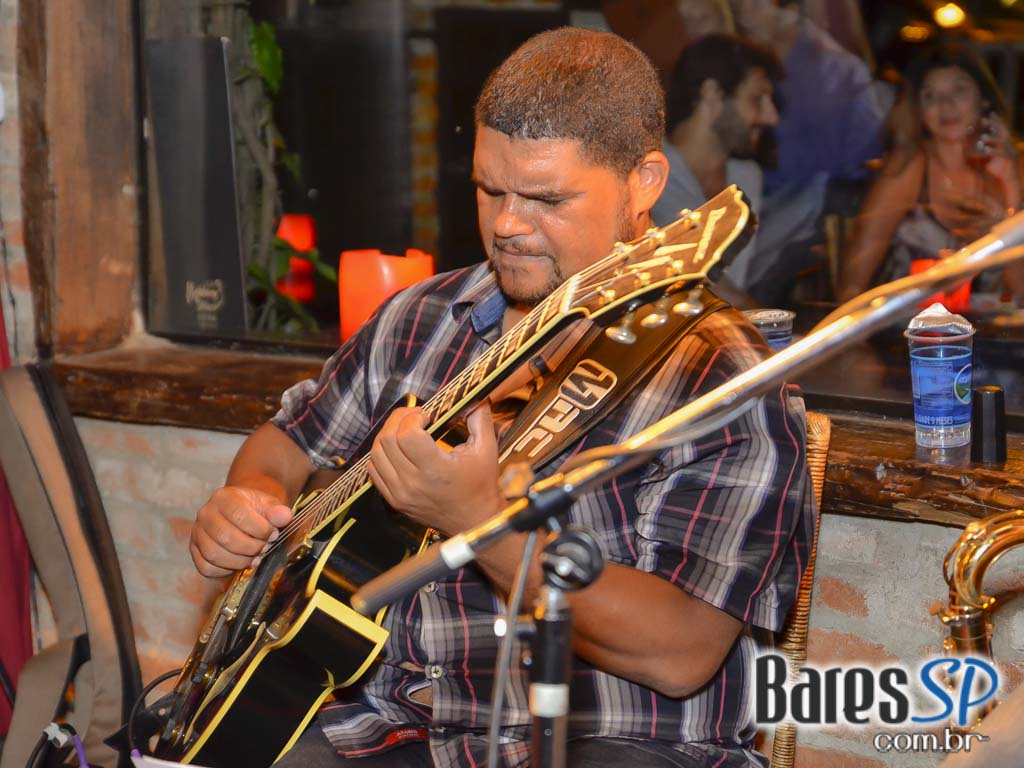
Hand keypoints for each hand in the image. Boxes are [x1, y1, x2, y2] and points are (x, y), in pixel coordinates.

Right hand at [190, 487, 293, 576]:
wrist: (242, 512)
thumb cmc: (255, 510)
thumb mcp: (269, 505)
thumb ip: (277, 511)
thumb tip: (284, 516)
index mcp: (223, 497)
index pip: (239, 515)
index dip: (259, 530)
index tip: (273, 535)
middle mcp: (206, 513)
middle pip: (225, 537)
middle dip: (251, 548)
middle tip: (264, 549)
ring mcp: (197, 532)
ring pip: (214, 554)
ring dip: (239, 561)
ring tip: (255, 558)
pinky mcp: (195, 550)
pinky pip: (206, 567)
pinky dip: (224, 570)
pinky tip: (239, 563)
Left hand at [367, 402, 504, 534]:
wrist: (474, 521)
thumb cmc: (481, 485)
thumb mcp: (487, 449)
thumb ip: (479, 418)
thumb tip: (474, 394)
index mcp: (436, 469)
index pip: (407, 435)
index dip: (413, 417)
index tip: (427, 416)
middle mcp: (413, 483)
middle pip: (387, 440)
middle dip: (399, 420)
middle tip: (414, 416)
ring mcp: (400, 494)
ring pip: (375, 454)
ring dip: (387, 435)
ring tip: (404, 430)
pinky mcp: (394, 501)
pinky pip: (374, 471)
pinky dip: (381, 455)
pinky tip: (397, 450)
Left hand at [979, 114, 1020, 187]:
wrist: (1004, 180)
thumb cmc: (991, 167)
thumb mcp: (982, 156)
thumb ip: (976, 148)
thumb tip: (966, 140)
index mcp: (1004, 141)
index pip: (1000, 128)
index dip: (995, 120)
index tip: (989, 113)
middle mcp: (1008, 144)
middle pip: (1002, 131)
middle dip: (994, 124)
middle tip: (984, 119)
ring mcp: (1010, 151)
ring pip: (1002, 141)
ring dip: (992, 138)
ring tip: (982, 137)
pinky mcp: (1009, 160)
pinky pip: (1001, 154)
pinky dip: (993, 151)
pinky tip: (985, 150)